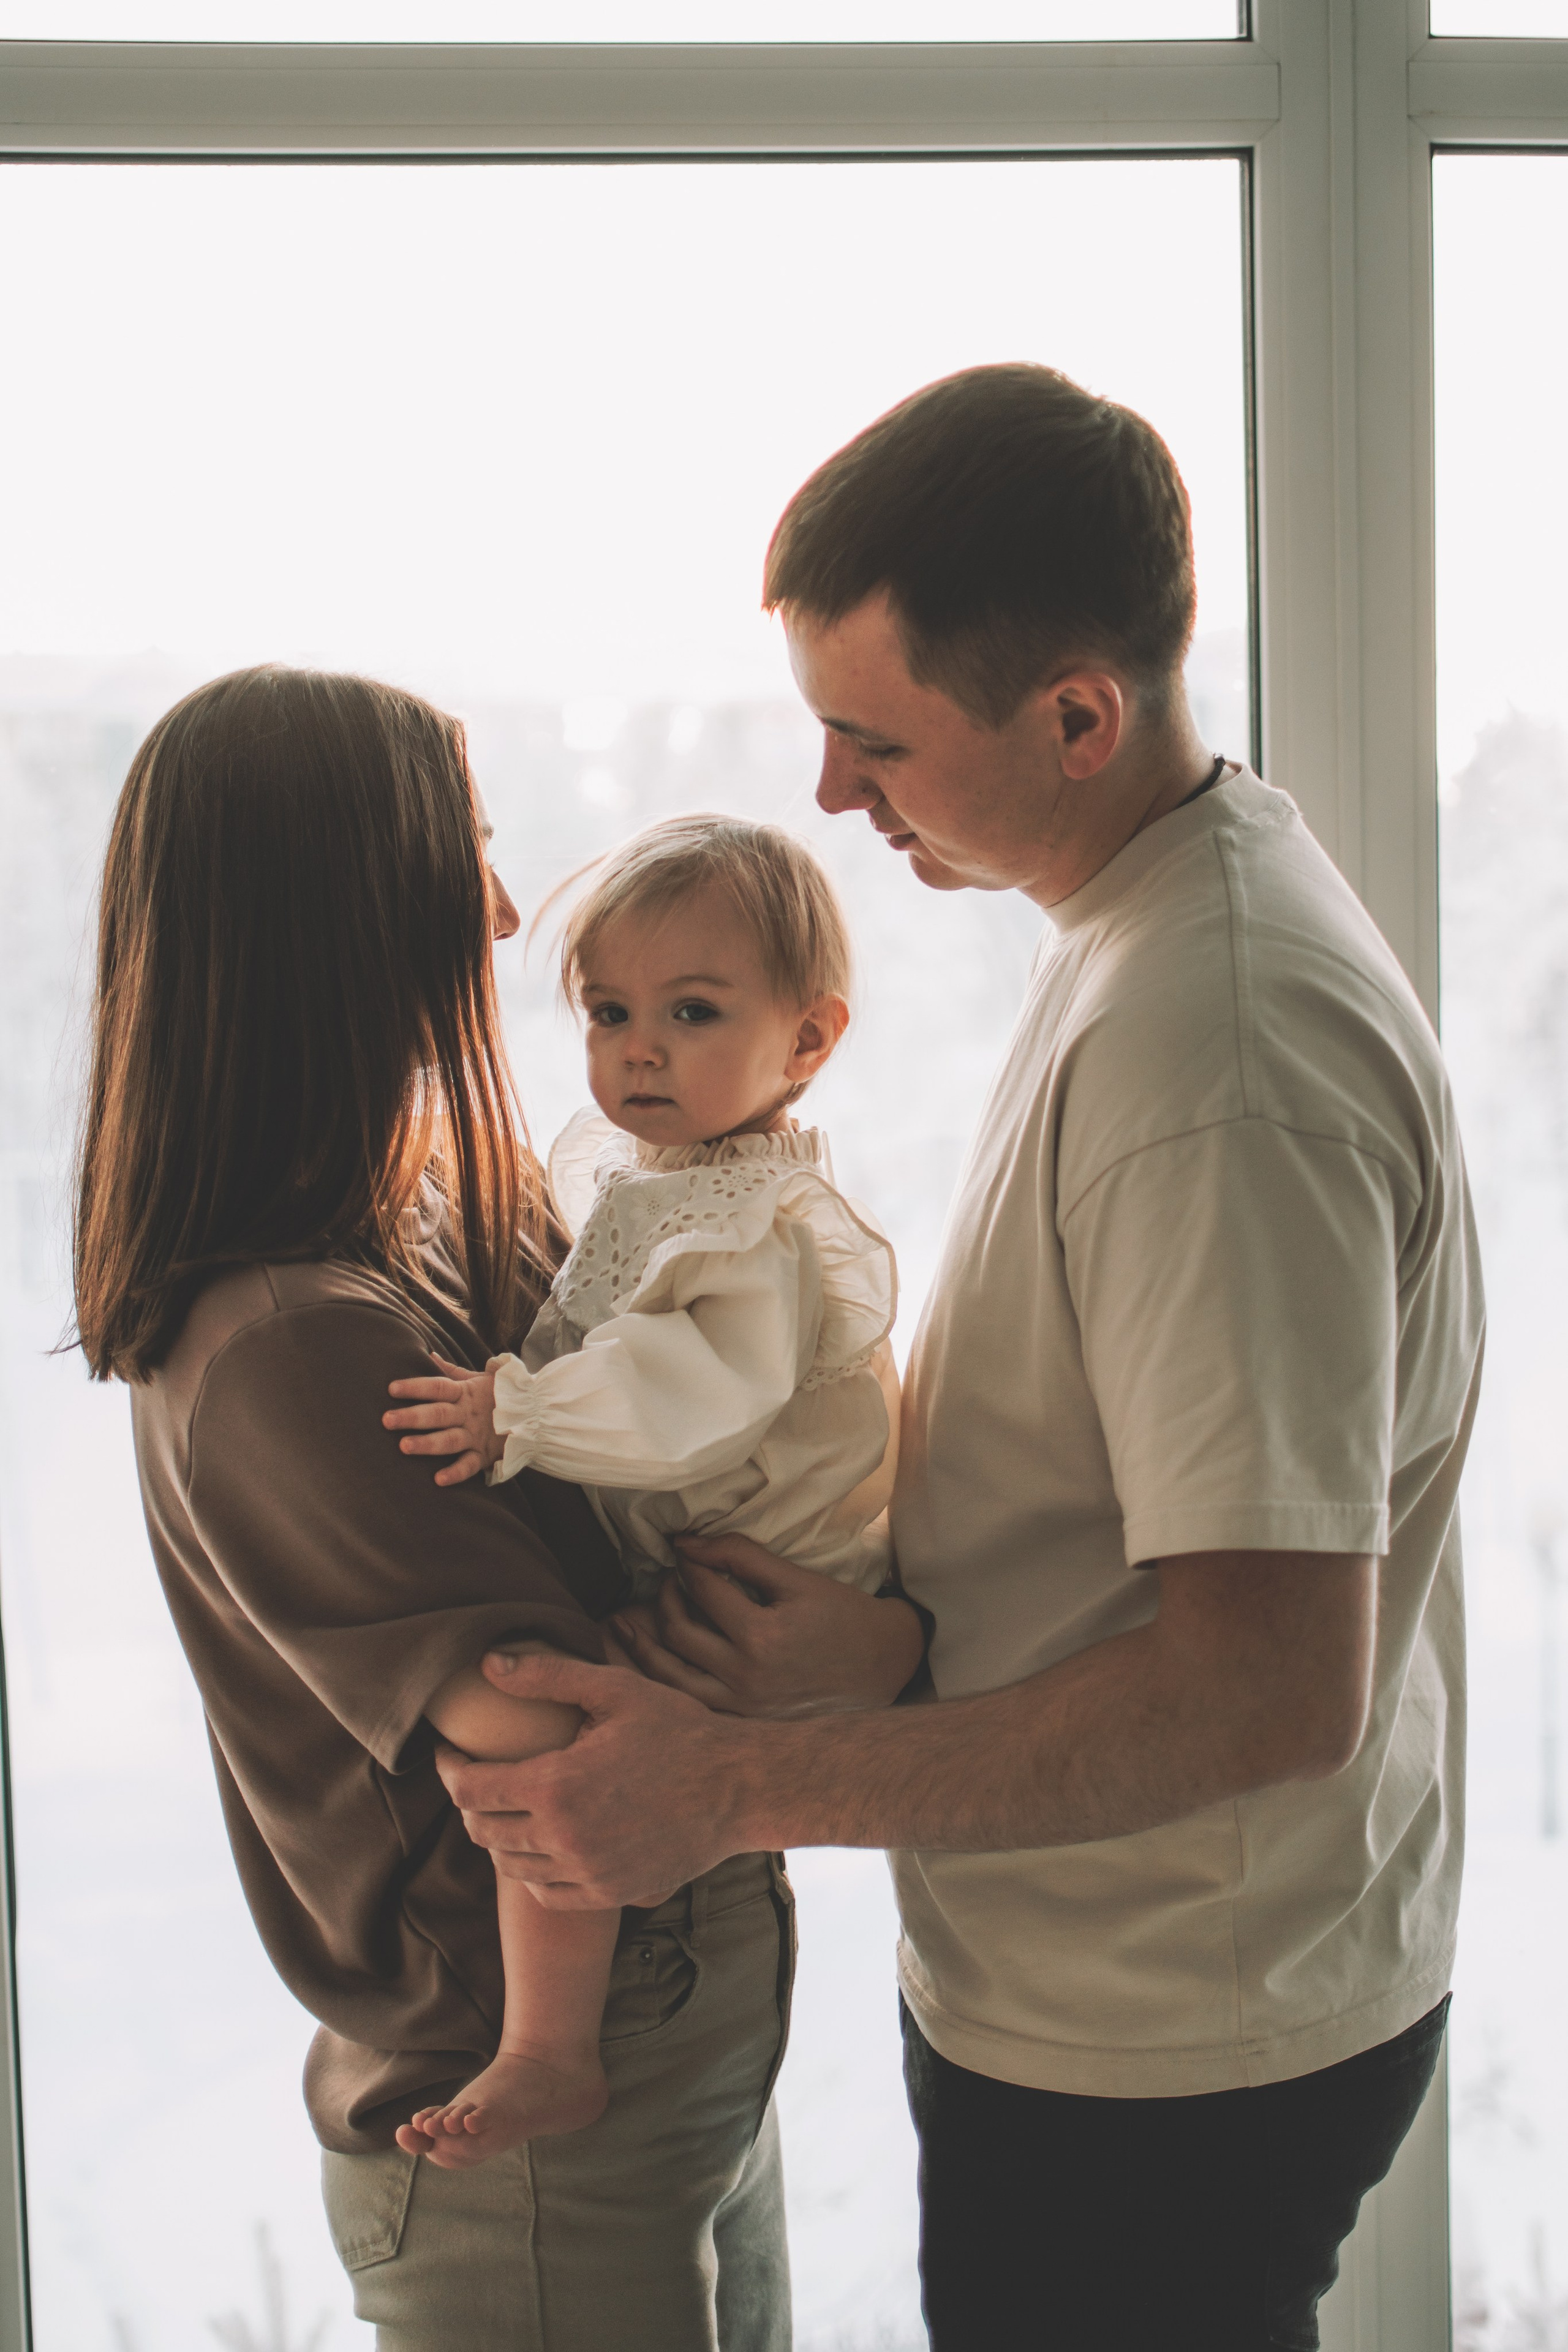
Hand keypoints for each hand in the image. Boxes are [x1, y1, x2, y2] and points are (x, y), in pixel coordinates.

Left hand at [384, 1354, 503, 1485]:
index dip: (415, 1387)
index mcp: (465, 1393)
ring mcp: (476, 1435)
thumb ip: (452, 1371)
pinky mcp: (485, 1455)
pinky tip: (438, 1480)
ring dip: (427, 1444)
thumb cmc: (501, 1394)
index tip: (391, 1388)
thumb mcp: (479, 1378)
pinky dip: (456, 1473)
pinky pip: (469, 1465)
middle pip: (438, 1414)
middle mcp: (468, 1414)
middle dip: (412, 1417)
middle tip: (387, 1420)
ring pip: (449, 1440)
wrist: (537, 1413)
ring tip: (404, 1447)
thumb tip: (429, 1355)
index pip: (437, 1386)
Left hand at [435, 1652, 756, 1907]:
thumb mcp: (615, 1690)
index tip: (449, 1752)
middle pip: (482, 1830)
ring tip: (512, 1805)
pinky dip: (533, 1870)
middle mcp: (564, 1837)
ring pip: (510, 1865)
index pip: (469, 1789)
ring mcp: (587, 1872)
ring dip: (499, 1835)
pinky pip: (546, 1893)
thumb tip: (488, 1665)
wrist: (737, 1788)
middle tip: (480, 1775)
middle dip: (470, 1801)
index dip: (448, 1768)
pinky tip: (544, 1842)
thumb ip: (548, 1676)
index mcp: (557, 1785)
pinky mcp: (609, 1894)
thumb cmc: (679, 1730)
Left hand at [609, 1534, 925, 1718]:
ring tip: (630, 1619)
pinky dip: (658, 1680)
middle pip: (678, 1630)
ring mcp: (739, 1707)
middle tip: (672, 1578)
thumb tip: (684, 1543)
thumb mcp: (796, 1579)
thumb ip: (740, 1556)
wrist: (880, 1667)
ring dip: (642, 1643)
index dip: (689, 1562)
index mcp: (762, 1638)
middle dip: (667, 1596)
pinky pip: (682, 1701)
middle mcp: (745, 1678)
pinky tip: (646, 1660)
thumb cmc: (840, 1617)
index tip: (684, 1550)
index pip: (704, 1589)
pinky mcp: (738, 1723)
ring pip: (666, 1674)